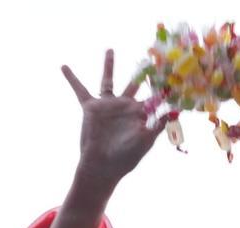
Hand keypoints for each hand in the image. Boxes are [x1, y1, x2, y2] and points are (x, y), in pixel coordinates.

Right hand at [62, 49, 164, 186]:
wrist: (102, 166)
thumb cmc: (125, 158)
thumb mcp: (145, 140)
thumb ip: (158, 124)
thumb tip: (175, 112)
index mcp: (139, 114)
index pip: (151, 96)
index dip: (161, 87)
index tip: (171, 74)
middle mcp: (123, 107)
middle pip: (133, 83)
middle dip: (140, 72)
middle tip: (148, 57)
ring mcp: (107, 106)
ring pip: (108, 80)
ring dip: (109, 65)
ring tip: (110, 50)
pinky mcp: (91, 108)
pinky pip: (80, 90)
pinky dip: (71, 79)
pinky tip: (64, 66)